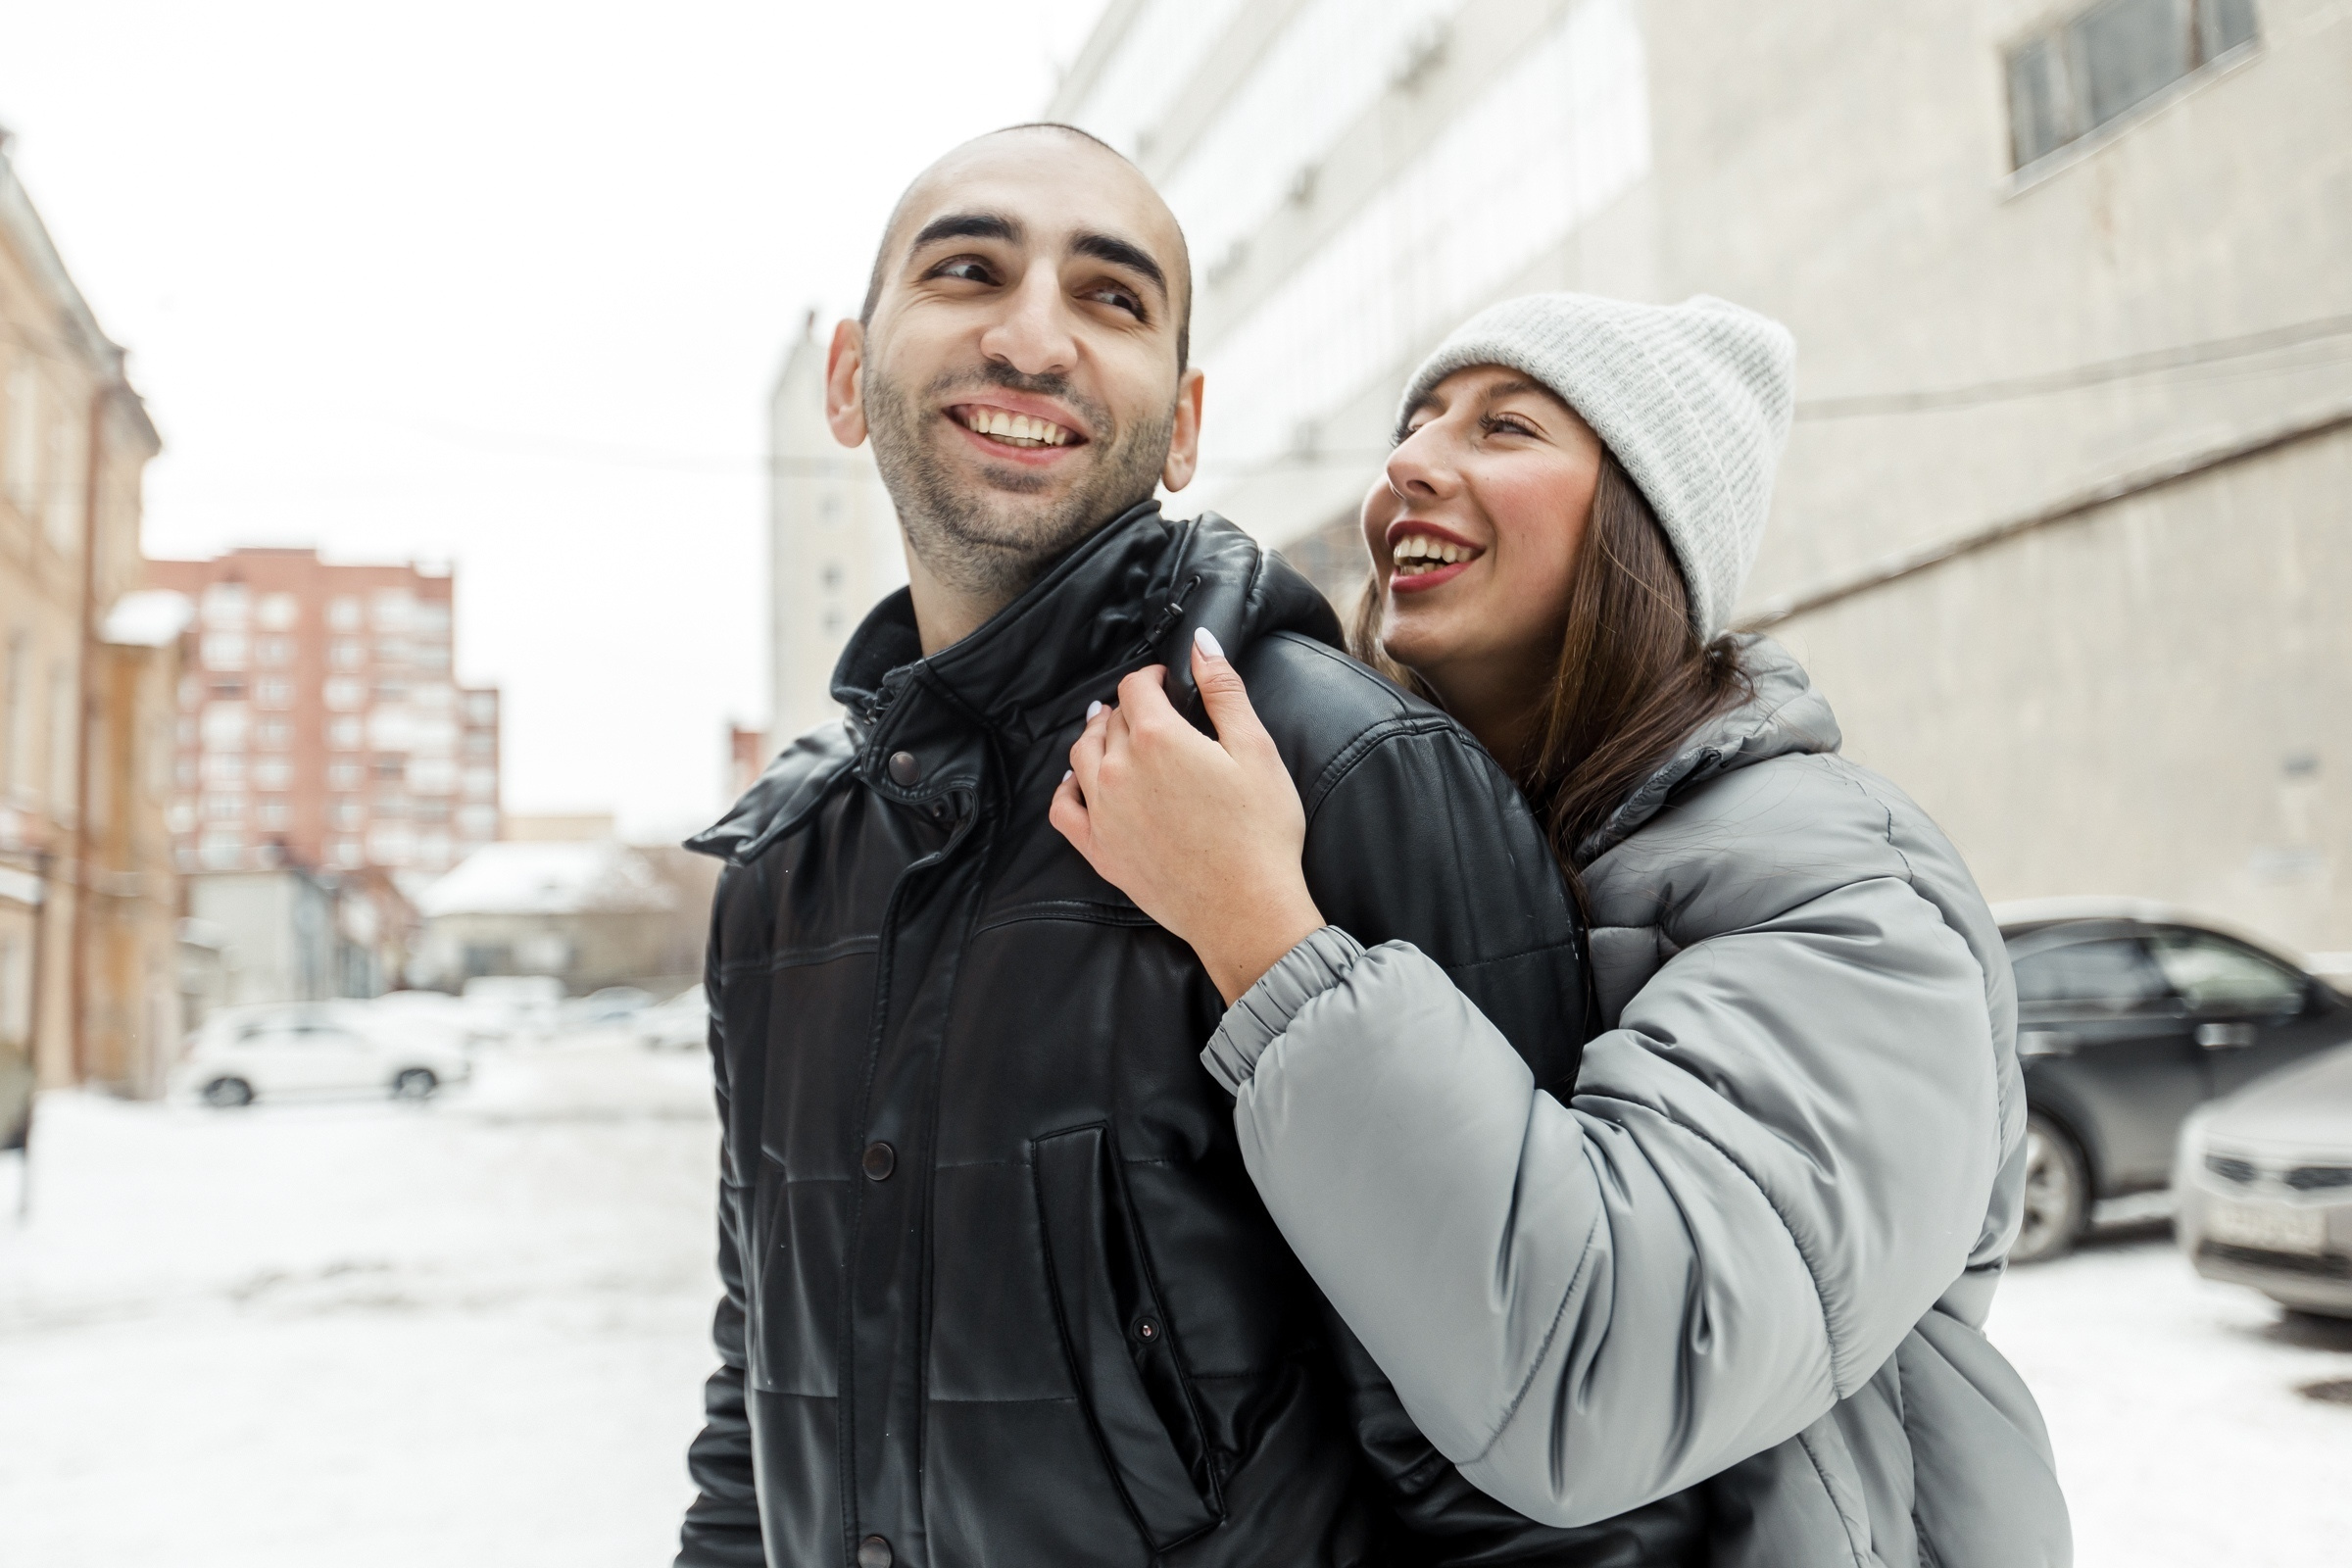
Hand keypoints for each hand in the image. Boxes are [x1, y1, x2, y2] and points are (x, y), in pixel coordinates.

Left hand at [1051, 630, 1325, 1004]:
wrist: (1245, 908)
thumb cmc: (1260, 831)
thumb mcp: (1256, 750)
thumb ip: (1224, 691)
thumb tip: (1201, 644)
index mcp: (1157, 737)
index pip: (1136, 686)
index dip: (1153, 677)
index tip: (1167, 681)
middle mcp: (1117, 769)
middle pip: (1110, 719)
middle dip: (1130, 708)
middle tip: (1151, 712)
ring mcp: (1102, 811)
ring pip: (1081, 755)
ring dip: (1096, 737)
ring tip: (1112, 734)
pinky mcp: (1098, 849)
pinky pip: (1062, 807)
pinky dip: (1067, 788)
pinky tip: (1080, 783)